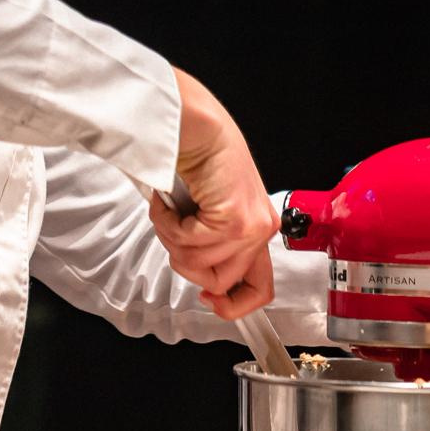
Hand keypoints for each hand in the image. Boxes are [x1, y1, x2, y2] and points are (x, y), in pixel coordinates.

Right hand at [149, 68, 277, 321]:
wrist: (195, 126)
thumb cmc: (197, 157)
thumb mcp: (208, 210)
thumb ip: (211, 244)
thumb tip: (201, 280)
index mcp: (258, 228)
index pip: (260, 288)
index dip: (232, 303)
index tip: (207, 297)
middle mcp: (261, 230)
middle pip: (219, 282)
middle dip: (184, 261)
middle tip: (173, 229)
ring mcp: (251, 227)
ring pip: (198, 264)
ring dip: (171, 237)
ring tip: (168, 209)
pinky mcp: (234, 221)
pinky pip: (190, 244)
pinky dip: (168, 225)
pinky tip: (167, 203)